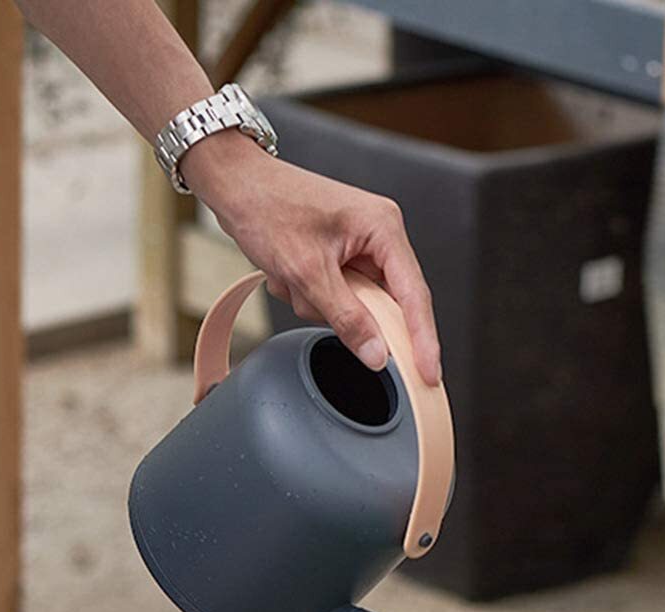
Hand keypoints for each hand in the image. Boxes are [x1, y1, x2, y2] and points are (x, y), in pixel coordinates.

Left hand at [181, 131, 441, 385]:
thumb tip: (377, 354)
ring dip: (315, 301)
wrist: (234, 183)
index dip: (423, 340)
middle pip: (382, 302)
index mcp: (383, 228)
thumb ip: (347, 318)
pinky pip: (333, 294)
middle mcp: (378, 235)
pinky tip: (284, 274)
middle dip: (341, 310)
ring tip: (288, 276)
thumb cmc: (268, 208)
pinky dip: (306, 293)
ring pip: (352, 303)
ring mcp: (358, 245)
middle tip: (310, 297)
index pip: (414, 296)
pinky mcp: (337, 254)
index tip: (429, 375)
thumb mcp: (307, 272)